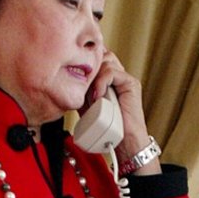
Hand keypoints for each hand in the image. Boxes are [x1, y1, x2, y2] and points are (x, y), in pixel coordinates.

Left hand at [84, 50, 161, 171]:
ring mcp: (124, 79)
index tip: (75, 72)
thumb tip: (68, 77)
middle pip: (101, 54)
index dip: (86, 61)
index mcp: (107, 79)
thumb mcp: (86, 104)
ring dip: (95, 75)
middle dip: (89, 67)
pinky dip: (102, 82)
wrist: (122, 143)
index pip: (96, 58)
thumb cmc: (105, 128)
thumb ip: (82, 90)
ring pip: (107, 60)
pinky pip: (113, 72)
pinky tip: (98, 95)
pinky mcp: (130, 83)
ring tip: (92, 94)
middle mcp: (117, 76)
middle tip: (82, 83)